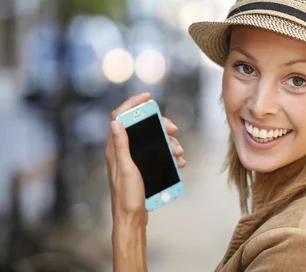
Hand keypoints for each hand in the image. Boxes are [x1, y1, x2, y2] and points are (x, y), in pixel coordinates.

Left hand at [105, 93, 185, 225]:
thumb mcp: (126, 169)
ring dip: (169, 143)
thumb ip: (121, 145)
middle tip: (174, 129)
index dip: (133, 104)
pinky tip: (179, 162)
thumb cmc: (126, 197)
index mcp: (115, 148)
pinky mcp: (143, 167)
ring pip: (154, 140)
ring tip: (179, 153)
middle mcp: (123, 151)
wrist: (131, 219)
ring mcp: (134, 159)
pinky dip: (170, 155)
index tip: (148, 97)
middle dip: (161, 125)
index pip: (120, 117)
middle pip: (143, 127)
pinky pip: (159, 154)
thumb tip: (116, 122)